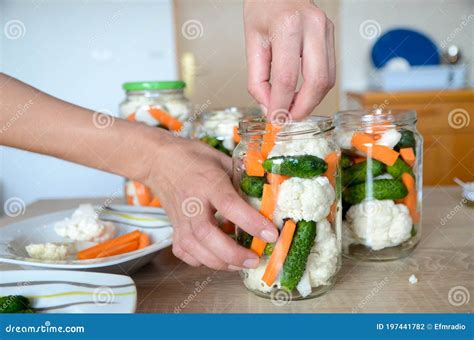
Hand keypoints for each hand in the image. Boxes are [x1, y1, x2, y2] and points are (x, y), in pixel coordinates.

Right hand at [144, 135, 278, 269]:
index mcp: (208, 182)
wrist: (158, 160)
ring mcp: (180, 219)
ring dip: (221, 262)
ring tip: (241, 262)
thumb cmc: (192, 158)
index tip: (271, 234)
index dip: (252, 222)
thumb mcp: (221, 160)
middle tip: (254, 259)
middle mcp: (192, 203)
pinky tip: (216, 257)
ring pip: (195, 249)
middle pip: (208, 235)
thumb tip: (264, 195)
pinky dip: (202, 261)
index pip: (230, 205)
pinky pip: (185, 253)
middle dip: (233, 253)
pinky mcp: (174, 229)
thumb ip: (241, 178)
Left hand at [244, 0, 335, 119]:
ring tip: (293, 109)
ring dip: (312, 101)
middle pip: (316, 82)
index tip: (274, 119)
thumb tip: (269, 108)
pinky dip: (317, 89)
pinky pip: (330, 71)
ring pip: (328, 79)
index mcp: (287, 26)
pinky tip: (302, 94)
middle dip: (302, 108)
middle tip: (287, 119)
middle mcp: (312, 26)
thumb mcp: (251, 42)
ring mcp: (326, 29)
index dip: (281, 105)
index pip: (287, 78)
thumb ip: (257, 79)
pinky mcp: (331, 35)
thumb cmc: (262, 8)